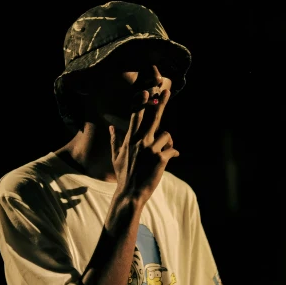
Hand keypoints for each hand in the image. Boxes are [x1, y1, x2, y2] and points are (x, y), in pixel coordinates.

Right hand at [109, 89, 178, 204]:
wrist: (130, 193)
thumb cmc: (123, 175)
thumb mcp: (115, 157)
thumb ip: (114, 140)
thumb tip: (111, 127)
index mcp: (129, 140)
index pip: (135, 117)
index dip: (141, 103)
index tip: (146, 92)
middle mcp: (140, 142)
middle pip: (154, 118)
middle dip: (161, 103)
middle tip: (166, 91)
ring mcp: (150, 150)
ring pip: (167, 135)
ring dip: (168, 141)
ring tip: (165, 150)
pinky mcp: (160, 159)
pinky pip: (172, 150)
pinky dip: (174, 152)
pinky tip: (173, 157)